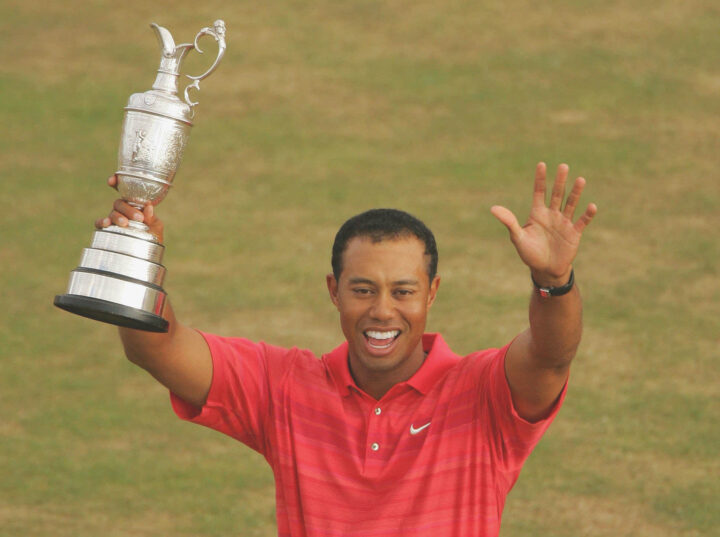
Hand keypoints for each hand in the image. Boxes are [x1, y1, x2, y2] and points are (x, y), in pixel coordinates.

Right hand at [94, 175, 164, 242]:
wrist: (148, 253)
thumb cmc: (153, 237)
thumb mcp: (156, 227)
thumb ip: (152, 218)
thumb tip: (148, 207)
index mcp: (135, 205)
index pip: (125, 191)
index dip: (116, 182)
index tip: (111, 180)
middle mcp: (124, 210)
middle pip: (120, 203)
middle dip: (128, 209)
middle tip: (139, 218)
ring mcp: (115, 219)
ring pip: (112, 212)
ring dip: (117, 216)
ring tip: (125, 223)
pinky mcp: (108, 229)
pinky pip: (100, 223)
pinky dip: (101, 222)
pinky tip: (106, 223)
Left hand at [491, 162, 596, 285]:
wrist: (545, 269)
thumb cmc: (530, 253)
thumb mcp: (517, 237)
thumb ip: (509, 222)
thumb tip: (493, 208)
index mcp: (537, 213)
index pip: (539, 192)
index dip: (540, 179)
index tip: (541, 164)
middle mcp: (552, 214)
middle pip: (557, 194)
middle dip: (560, 181)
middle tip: (563, 166)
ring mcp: (564, 222)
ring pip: (571, 204)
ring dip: (575, 193)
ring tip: (580, 180)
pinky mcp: (574, 233)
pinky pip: (581, 221)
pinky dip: (587, 214)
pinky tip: (591, 206)